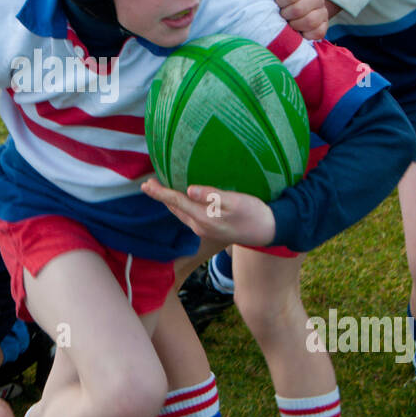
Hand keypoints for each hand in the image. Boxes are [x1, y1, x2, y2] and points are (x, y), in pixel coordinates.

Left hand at [140, 179, 275, 248]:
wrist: (268, 232)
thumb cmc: (254, 212)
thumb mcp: (235, 201)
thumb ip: (212, 195)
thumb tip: (189, 190)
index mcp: (204, 218)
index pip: (177, 202)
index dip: (161, 192)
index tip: (147, 184)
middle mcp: (200, 227)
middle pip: (175, 209)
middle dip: (161, 196)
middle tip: (148, 184)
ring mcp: (204, 230)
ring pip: (180, 214)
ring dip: (169, 202)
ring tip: (160, 190)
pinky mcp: (209, 230)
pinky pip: (188, 216)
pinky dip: (180, 206)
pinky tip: (181, 200)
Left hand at [273, 0, 327, 40]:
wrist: (294, 5)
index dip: (280, 1)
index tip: (277, 3)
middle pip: (298, 10)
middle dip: (285, 15)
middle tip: (281, 15)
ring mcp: (322, 13)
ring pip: (310, 21)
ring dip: (295, 25)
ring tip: (288, 24)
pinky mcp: (324, 27)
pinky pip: (317, 33)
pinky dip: (305, 35)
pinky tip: (298, 32)